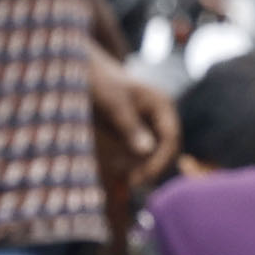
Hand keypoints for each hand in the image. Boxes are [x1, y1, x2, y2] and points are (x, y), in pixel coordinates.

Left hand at [91, 65, 177, 180]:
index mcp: (162, 104)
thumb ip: (130, 126)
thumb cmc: (100, 83)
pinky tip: (116, 168)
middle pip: (166, 149)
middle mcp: (161, 115)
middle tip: (130, 181)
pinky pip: (141, 154)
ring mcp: (150, 124)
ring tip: (117, 172)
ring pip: (154, 154)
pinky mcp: (137, 132)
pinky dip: (131, 163)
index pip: (171, 138)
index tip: (141, 177)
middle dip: (149, 167)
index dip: (159, 161)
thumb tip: (147, 150)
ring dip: (139, 167)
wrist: (84, 73)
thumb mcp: (114, 104)